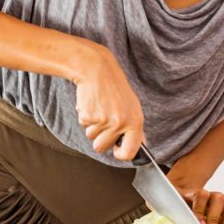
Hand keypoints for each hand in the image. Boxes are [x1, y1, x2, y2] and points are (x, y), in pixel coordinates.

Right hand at [72, 44, 143, 159]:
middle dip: (99, 138)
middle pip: (102, 147)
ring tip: (99, 108)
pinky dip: (85, 116)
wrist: (97, 69)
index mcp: (135, 122)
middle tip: (103, 120)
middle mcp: (121, 123)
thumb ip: (134, 126)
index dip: (120, 154)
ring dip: (92, 126)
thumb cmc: (114, 88)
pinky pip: (83, 126)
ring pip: (91, 137)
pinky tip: (91, 104)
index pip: (129, 152)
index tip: (116, 149)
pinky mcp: (89, 116)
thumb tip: (140, 145)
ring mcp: (104, 120)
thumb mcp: (132, 106)